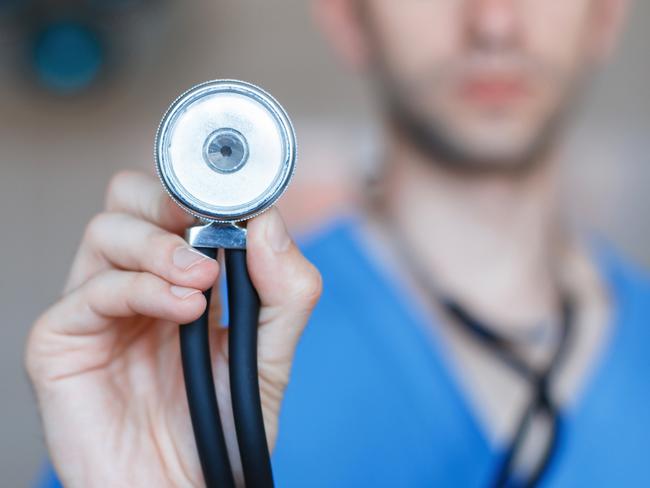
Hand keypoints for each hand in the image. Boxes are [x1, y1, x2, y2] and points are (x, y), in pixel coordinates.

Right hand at [25, 171, 321, 486]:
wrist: (181, 487)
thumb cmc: (220, 423)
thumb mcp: (270, 353)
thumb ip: (284, 290)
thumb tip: (267, 224)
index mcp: (176, 274)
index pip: (174, 203)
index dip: (203, 191)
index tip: (238, 203)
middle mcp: (132, 280)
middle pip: (129, 199)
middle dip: (171, 204)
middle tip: (210, 230)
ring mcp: (95, 308)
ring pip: (106, 230)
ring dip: (161, 247)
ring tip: (203, 282)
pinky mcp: (62, 341)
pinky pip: (90, 291)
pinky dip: (141, 288)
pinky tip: (182, 309)